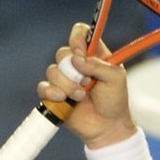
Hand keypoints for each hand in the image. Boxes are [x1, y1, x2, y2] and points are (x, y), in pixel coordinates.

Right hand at [37, 23, 136, 147]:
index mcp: (94, 56)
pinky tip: (64, 100)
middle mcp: (77, 65)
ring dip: (68, 85)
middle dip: (73, 69)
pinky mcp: (53, 93)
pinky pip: (43, 86)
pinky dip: (53, 92)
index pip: (81, 33)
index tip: (81, 51)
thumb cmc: (115, 101)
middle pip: (63, 52)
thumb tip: (77, 59)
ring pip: (52, 70)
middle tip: (87, 82)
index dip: (78, 37)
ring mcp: (64, 79)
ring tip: (81, 96)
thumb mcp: (116, 79)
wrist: (107, 127)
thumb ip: (99, 65)